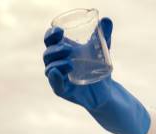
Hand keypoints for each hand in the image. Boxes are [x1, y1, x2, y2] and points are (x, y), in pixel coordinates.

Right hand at [42, 18, 149, 133]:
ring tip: (71, 63)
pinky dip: (55, 78)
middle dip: (55, 49)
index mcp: (62, 50)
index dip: (51, 35)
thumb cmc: (99, 67)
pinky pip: (55, 84)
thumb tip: (107, 20)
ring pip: (49, 68)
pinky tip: (58, 73)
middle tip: (69, 49)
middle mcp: (57, 63)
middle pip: (47, 54)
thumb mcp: (102, 49)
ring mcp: (59, 77)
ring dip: (57, 63)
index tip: (60, 31)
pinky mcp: (63, 90)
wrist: (106, 90)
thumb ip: (103, 35)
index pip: (50, 40)